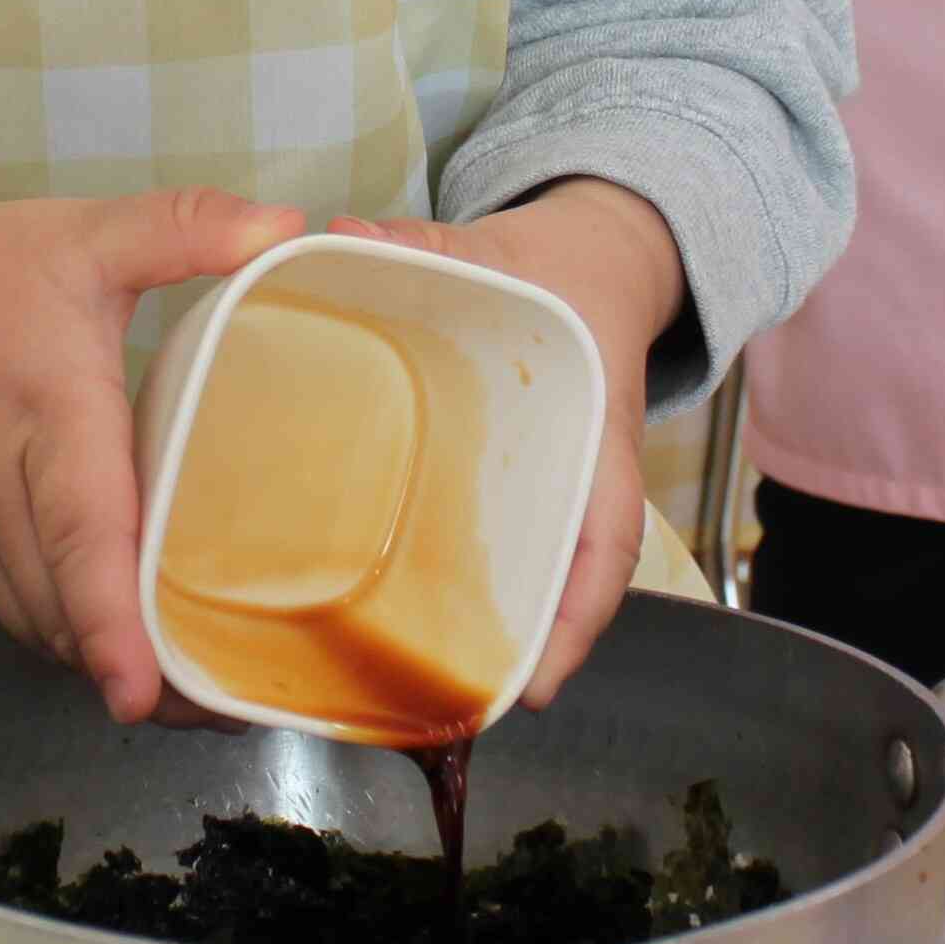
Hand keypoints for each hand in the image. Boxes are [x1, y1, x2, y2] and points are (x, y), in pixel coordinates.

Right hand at [0, 186, 306, 721]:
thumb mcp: (86, 233)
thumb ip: (184, 226)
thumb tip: (284, 225)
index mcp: (47, 410)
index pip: (77, 528)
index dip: (110, 614)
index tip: (138, 689)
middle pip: (65, 603)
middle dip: (142, 669)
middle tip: (233, 707)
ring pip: (40, 622)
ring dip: (108, 665)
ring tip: (202, 699)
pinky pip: (18, 610)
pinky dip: (72, 638)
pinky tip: (132, 653)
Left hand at [329, 180, 685, 709]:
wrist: (594, 260)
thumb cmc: (554, 271)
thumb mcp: (494, 251)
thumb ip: (420, 245)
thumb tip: (339, 235)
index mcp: (595, 431)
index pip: (605, 542)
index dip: (575, 621)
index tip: (533, 687)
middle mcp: (578, 479)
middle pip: (562, 587)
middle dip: (517, 652)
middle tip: (449, 707)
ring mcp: (546, 491)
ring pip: (528, 580)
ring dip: (481, 633)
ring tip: (406, 689)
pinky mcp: (510, 487)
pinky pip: (491, 549)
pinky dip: (451, 590)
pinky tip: (383, 617)